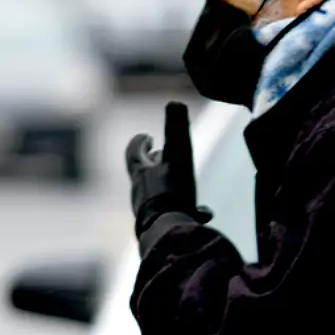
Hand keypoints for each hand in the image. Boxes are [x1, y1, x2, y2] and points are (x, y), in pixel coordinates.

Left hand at [125, 101, 211, 232]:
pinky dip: (181, 211)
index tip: (147, 136)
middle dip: (154, 164)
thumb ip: (177, 127)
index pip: (134, 152)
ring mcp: (145, 211)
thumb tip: (175, 102)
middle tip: (161, 157)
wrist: (167, 231)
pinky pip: (168, 215)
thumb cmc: (172, 192)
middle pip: (143, 173)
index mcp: (142, 173)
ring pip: (156, 195)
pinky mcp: (156, 228)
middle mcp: (140, 191)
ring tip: (186, 189)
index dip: (140, 143)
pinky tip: (200, 215)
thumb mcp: (178, 155)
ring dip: (168, 188)